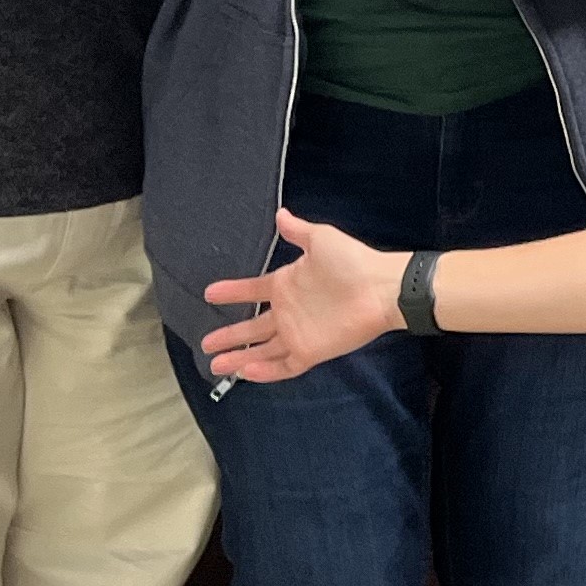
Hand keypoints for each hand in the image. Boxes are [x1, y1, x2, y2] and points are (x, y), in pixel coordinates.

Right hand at [198, 208, 413, 383]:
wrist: (381, 288)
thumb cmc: (353, 261)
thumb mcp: (321, 239)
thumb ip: (297, 231)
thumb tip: (281, 214)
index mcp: (287, 284)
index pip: (252, 290)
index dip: (232, 293)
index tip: (209, 293)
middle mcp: (289, 311)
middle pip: (252, 327)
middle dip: (228, 336)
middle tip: (204, 343)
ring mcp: (299, 333)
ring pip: (262, 350)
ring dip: (239, 357)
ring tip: (214, 364)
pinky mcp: (311, 351)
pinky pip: (284, 366)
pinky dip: (264, 371)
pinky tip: (244, 371)